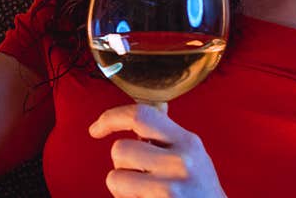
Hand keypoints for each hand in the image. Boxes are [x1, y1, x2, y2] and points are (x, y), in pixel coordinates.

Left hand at [89, 103, 226, 197]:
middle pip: (120, 149)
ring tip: (143, 192)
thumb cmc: (199, 189)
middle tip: (139, 176)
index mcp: (187, 142)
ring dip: (121, 187)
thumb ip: (169, 134)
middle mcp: (180, 162)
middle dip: (121, 164)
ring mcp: (169, 188)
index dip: (110, 118)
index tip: (96, 129)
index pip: (140, 115)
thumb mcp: (192, 155)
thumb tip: (155, 106)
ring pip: (115, 177)